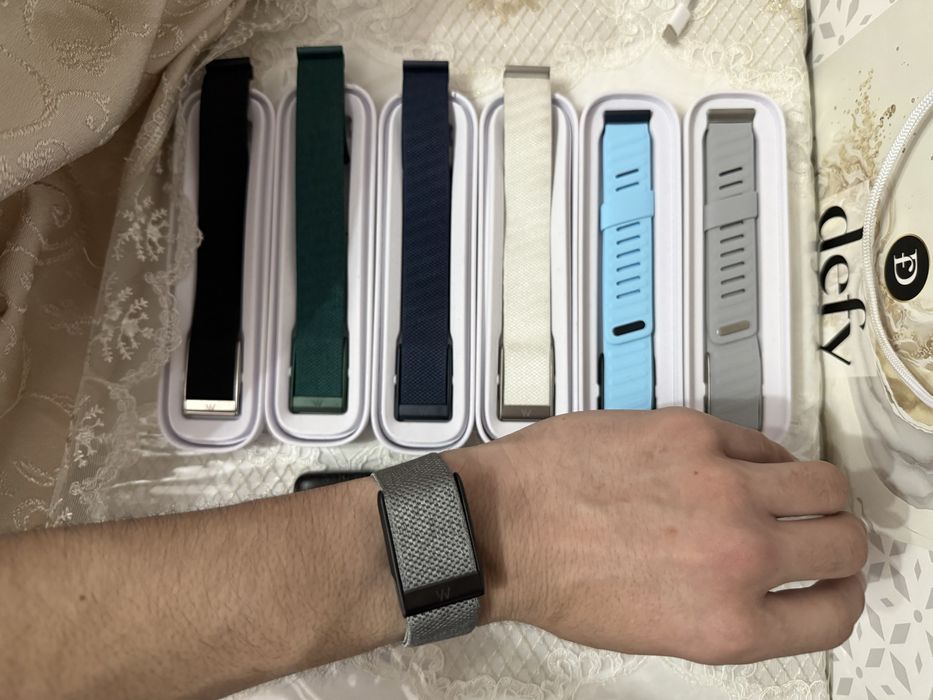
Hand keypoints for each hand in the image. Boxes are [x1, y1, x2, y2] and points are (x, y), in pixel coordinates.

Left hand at [446, 408, 865, 663]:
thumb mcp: (657, 630)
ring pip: (824, 481)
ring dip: (818, 491)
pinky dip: (760, 455)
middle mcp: (736, 555)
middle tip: (821, 531)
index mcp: (727, 622)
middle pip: (845, 542)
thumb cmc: (559, 580)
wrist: (501, 526)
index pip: (833, 615)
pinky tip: (736, 462)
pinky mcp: (692, 434)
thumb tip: (766, 588)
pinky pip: (761, 440)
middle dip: (838, 540)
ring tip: (792, 490)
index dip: (839, 595)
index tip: (833, 579)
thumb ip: (727, 612)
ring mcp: (720, 487)